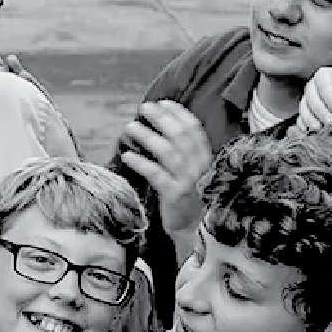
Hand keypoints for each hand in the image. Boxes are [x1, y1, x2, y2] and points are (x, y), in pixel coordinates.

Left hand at [118, 100, 215, 240]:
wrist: (192, 228)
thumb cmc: (186, 195)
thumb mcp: (189, 170)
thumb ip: (181, 150)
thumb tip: (161, 124)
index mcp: (204, 157)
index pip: (194, 128)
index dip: (178, 113)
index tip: (162, 103)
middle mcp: (199, 166)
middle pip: (180, 135)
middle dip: (161, 118)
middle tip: (143, 108)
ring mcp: (188, 180)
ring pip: (167, 152)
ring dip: (147, 137)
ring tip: (130, 127)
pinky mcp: (175, 195)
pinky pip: (156, 175)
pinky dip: (141, 163)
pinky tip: (127, 156)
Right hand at [295, 61, 331, 133]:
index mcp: (328, 74)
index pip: (323, 81)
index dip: (328, 95)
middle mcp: (315, 85)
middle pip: (311, 94)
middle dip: (319, 109)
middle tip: (330, 122)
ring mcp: (310, 98)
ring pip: (304, 105)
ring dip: (309, 118)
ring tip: (319, 128)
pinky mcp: (308, 110)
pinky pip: (300, 116)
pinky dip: (302, 124)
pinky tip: (307, 131)